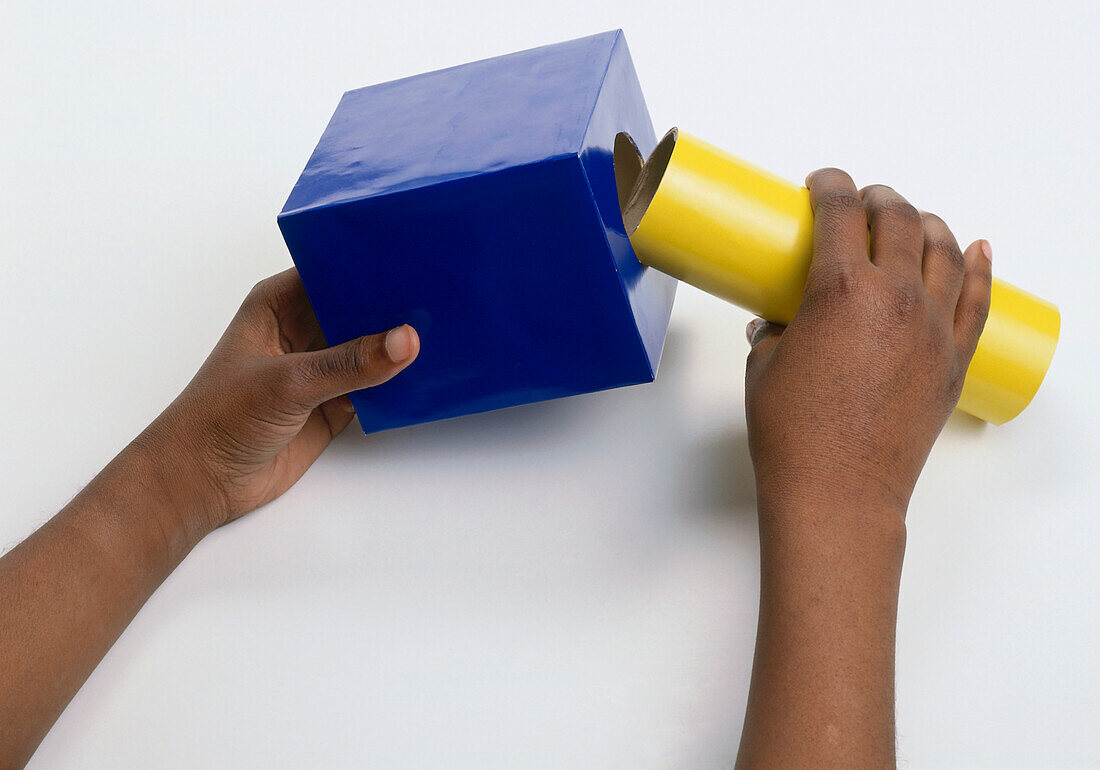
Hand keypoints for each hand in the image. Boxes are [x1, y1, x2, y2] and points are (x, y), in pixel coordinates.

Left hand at [138, 267, 419, 540]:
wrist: (201, 483)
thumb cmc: (217, 419)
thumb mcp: (288, 382)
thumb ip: (349, 363)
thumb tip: (404, 341)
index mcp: (277, 304)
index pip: (330, 270)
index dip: (367, 265)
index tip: (410, 262)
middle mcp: (299, 330)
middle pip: (356, 308)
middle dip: (390, 307)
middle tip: (436, 300)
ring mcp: (318, 368)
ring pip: (368, 348)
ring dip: (395, 348)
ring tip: (440, 334)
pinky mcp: (332, 403)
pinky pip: (374, 386)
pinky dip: (394, 384)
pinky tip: (423, 376)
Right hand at [735, 171, 992, 766]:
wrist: (839, 492)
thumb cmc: (793, 435)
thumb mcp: (764, 368)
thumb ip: (774, 332)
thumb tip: (779, 323)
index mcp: (841, 290)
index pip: (841, 212)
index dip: (831, 185)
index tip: (823, 182)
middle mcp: (895, 297)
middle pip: (898, 221)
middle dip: (878, 200)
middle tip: (862, 202)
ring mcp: (933, 328)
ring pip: (944, 250)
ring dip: (926, 222)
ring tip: (910, 219)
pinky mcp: (953, 360)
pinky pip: (977, 299)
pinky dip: (980, 267)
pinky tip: (978, 248)